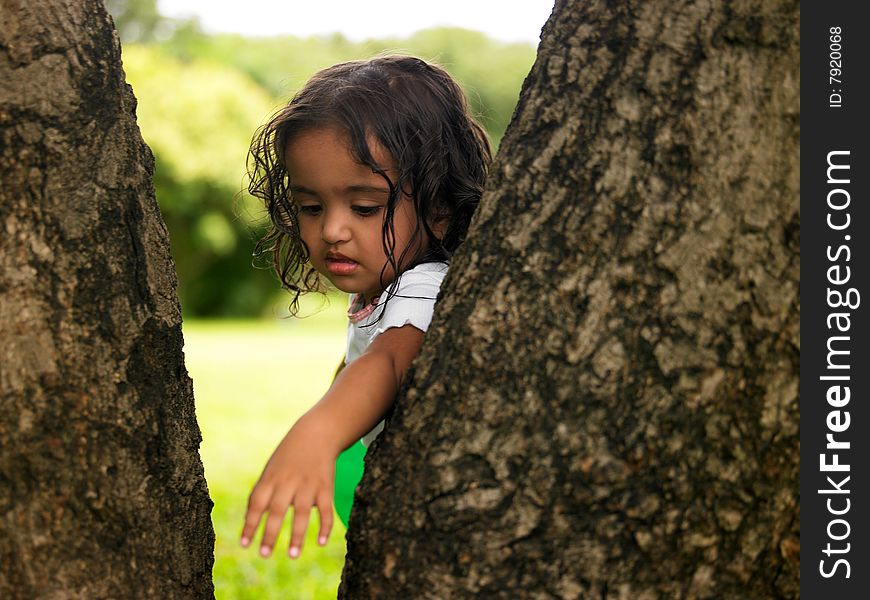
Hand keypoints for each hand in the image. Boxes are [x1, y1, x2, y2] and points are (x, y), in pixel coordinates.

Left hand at [240, 416, 336, 557]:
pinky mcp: (326, 486)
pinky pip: (325, 509)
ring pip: (301, 513)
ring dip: (297, 535)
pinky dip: (325, 526)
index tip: (244, 544)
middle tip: (264, 554)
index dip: (250, 524)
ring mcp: (308, 484)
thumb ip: (262, 493)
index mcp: (271, 478)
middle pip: (277, 510)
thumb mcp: (271, 469)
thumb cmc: (289, 456)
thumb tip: (250, 521)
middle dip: (269, 534)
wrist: (317, 433)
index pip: (257, 503)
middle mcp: (288, 482)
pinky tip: (321, 543)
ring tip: (292, 555)